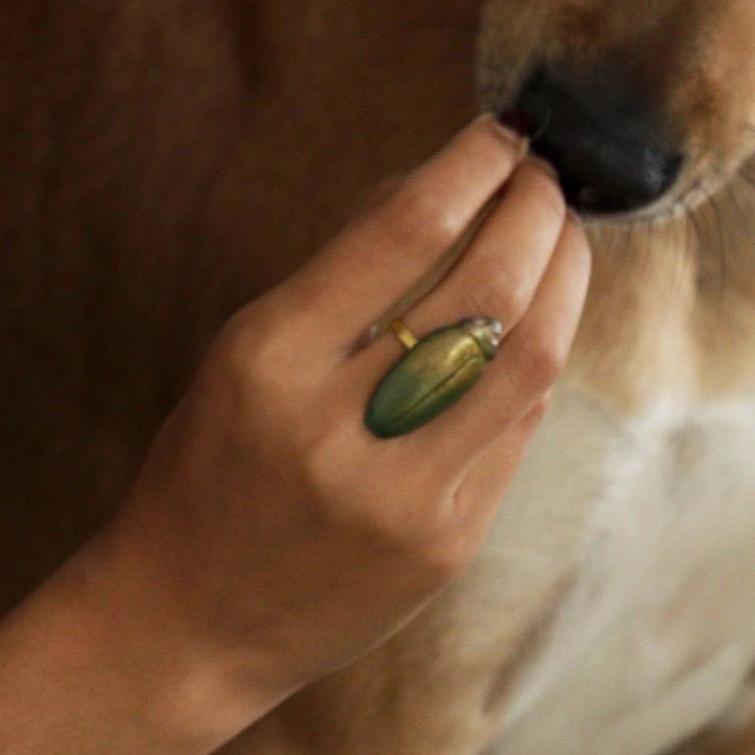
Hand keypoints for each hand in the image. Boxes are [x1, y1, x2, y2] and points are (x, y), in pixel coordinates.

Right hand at [90, 115, 590, 737]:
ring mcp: (404, 493)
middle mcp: (339, 425)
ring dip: (563, 275)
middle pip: (487, 286)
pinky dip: (538, 352)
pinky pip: (521, 423)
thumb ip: (343, 269)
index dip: (469, 166)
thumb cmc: (210, 464)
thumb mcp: (246, 349)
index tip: (503, 133)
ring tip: (563, 233)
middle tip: (546, 177)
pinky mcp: (448, 541)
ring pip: (530, 355)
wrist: (191, 621)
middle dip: (535, 211)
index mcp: (269, 358)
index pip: (402, 231)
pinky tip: (541, 317)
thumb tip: (446, 184)